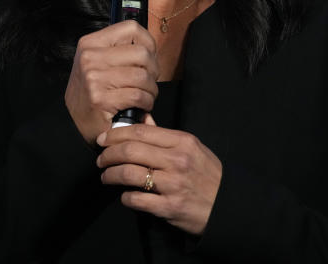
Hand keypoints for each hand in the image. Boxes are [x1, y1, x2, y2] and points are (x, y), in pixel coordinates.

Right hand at [65, 20, 159, 144]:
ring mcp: (94, 78)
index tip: (149, 57)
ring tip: (145, 95)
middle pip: (142, 53)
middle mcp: (90, 57)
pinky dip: (146, 103)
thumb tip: (151, 47)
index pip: (131, 28)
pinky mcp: (100, 99)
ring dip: (151, 89)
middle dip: (153, 70)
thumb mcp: (98, 62)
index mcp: (91, 43)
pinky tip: (141, 106)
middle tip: (149, 81)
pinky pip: (138, 96)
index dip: (148, 43)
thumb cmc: (92, 92)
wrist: (72, 123)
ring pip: (143, 76)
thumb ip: (120, 50)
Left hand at [96, 116, 222, 235]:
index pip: (141, 132)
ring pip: (129, 174)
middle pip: (130, 151)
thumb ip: (165, 136)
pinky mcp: (169, 207)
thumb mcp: (192, 148)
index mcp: (182, 142)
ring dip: (111, 175)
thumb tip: (143, 120)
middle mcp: (177, 161)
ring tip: (106, 176)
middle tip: (100, 159)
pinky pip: (136, 199)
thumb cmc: (208, 175)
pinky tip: (124, 195)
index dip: (116, 134)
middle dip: (108, 154)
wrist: (227, 206)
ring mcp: (173, 184)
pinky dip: (125, 197)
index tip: (103, 138)